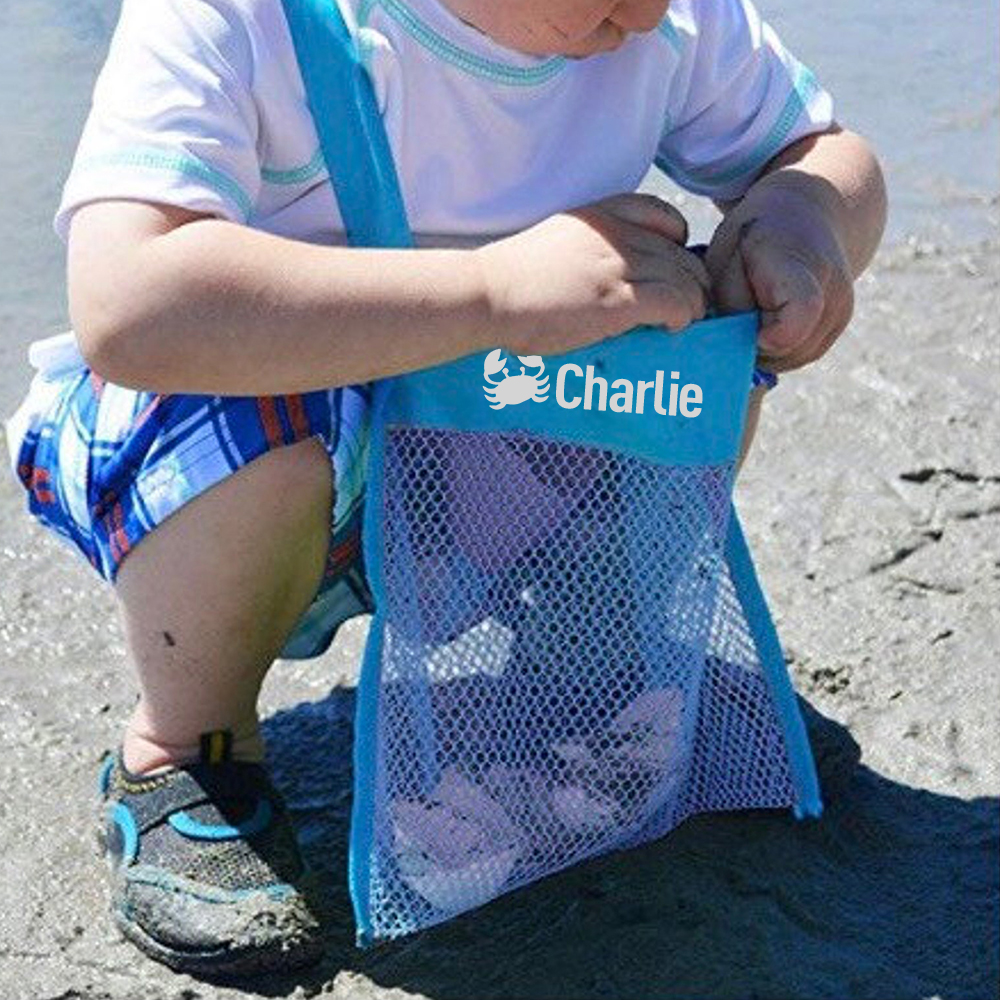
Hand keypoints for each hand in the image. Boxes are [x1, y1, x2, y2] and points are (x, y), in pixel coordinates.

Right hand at [476, 193, 708, 356]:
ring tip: (681, 323)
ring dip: (692, 305)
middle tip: (684, 308)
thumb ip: (588, 249)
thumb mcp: (556, 241)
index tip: (670, 270)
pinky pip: (677, 304)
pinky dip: (683, 317)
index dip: (677, 245)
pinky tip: (672, 329)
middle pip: (682, 254)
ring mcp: (621, 266)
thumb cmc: (511, 279)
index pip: (664, 216)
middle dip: (691, 283)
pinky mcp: (621, 301)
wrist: (488, 295)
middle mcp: (617, 234)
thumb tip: (607, 277)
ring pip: (687, 280)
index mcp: (600, 215)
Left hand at [705, 183, 854, 372]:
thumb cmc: (751, 239)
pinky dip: (779, 348)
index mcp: (801, 265)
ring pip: (794, 358)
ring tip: (753, 314)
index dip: (770, 337)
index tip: (749, 328)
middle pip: (790, 349)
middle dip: (756, 345)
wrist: (803, 214)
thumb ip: (730, 308)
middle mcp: (833, 290)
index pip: (801, 314)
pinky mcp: (838, 325)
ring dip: (766, 349)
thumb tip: (735, 353)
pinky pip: (801, 355)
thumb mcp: (725, 260)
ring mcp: (841, 311)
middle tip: (739, 315)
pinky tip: (767, 321)